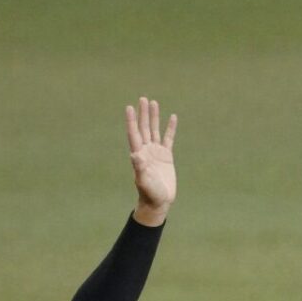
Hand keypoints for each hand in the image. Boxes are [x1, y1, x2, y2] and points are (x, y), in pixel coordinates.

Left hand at [125, 97, 177, 220]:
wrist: (159, 202)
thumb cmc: (149, 193)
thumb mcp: (144, 180)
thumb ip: (139, 168)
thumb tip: (134, 155)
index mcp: (139, 155)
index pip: (134, 134)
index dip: (131, 121)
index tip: (129, 107)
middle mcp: (146, 151)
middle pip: (144, 128)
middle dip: (143, 114)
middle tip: (142, 99)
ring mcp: (156, 152)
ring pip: (155, 130)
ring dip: (154, 117)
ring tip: (153, 102)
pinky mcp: (166, 156)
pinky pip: (168, 138)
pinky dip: (170, 128)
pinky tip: (172, 117)